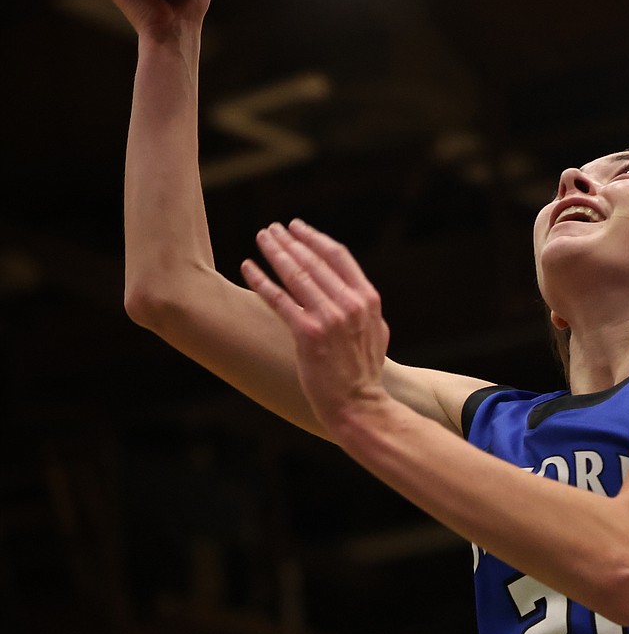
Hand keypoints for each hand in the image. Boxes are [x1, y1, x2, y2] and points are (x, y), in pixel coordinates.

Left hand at [241, 219, 391, 434]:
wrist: (359, 405)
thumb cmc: (364, 373)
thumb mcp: (376, 332)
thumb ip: (364, 308)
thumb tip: (353, 290)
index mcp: (367, 299)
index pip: (338, 256)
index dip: (314, 238)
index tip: (297, 227)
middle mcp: (349, 304)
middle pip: (313, 260)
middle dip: (290, 240)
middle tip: (272, 228)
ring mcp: (329, 318)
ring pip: (296, 274)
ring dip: (275, 252)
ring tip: (261, 238)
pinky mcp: (308, 334)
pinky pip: (279, 299)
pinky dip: (261, 279)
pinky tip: (247, 266)